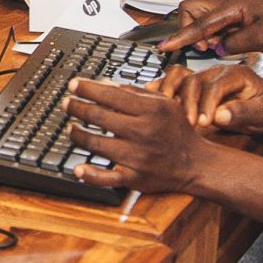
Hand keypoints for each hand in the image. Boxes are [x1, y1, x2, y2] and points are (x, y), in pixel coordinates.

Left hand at [61, 78, 205, 194]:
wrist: (195, 164)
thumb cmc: (177, 130)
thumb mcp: (165, 103)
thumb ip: (136, 92)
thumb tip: (105, 84)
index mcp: (151, 111)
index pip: (111, 96)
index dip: (88, 89)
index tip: (73, 85)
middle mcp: (144, 132)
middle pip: (100, 117)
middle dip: (78, 108)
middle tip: (67, 104)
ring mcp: (138, 157)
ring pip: (98, 144)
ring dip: (78, 134)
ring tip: (70, 128)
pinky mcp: (135, 178)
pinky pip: (108, 178)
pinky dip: (90, 174)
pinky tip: (77, 168)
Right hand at [150, 65, 262, 133]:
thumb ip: (244, 113)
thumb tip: (220, 116)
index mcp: (236, 74)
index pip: (215, 85)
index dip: (207, 103)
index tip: (205, 123)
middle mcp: (217, 72)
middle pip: (193, 80)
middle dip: (187, 102)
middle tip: (188, 123)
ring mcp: (205, 77)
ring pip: (179, 77)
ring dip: (169, 92)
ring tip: (165, 110)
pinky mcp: (196, 86)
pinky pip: (175, 81)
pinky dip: (162, 88)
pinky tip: (151, 96)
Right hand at [159, 0, 262, 54]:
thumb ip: (234, 43)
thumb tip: (215, 48)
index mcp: (233, 7)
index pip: (200, 23)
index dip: (182, 37)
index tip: (164, 47)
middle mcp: (229, 4)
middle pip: (192, 10)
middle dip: (189, 29)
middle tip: (206, 48)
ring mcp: (233, 9)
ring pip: (202, 17)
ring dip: (201, 34)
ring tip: (216, 48)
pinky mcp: (238, 17)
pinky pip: (215, 24)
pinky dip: (213, 35)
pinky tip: (225, 45)